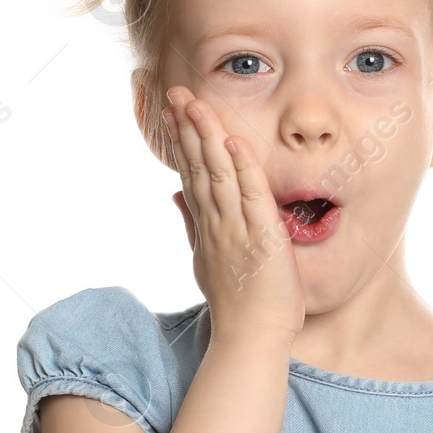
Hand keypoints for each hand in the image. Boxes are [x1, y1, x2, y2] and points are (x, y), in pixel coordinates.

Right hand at [164, 86, 304, 344]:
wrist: (251, 338)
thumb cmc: (237, 304)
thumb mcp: (205, 260)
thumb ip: (192, 224)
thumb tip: (175, 195)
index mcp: (207, 226)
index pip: (191, 173)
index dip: (181, 141)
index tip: (171, 112)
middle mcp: (216, 223)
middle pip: (198, 167)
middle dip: (186, 128)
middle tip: (175, 94)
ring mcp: (236, 229)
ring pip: (218, 173)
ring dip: (206, 137)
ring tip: (195, 104)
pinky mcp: (261, 237)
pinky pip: (250, 195)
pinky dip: (242, 167)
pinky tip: (232, 142)